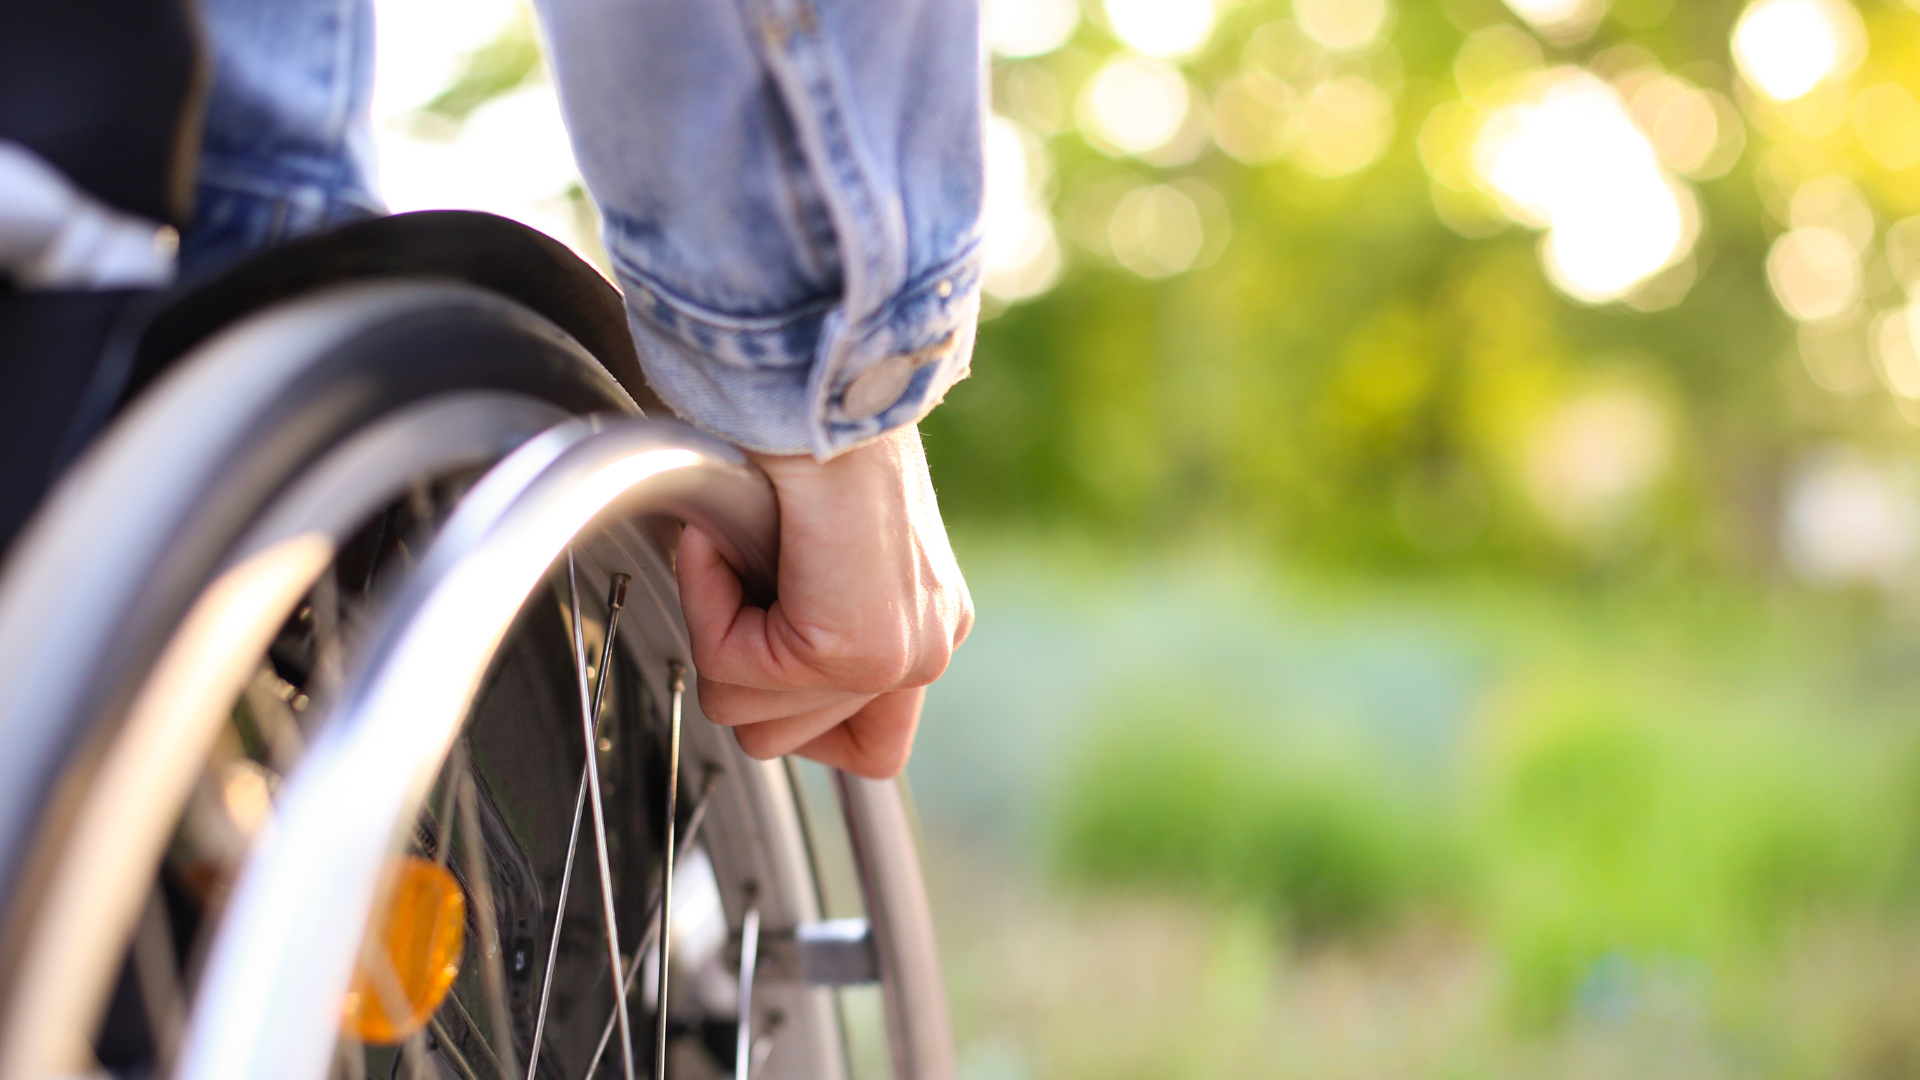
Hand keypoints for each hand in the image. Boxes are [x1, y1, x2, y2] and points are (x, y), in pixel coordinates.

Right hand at [676, 425, 972, 778]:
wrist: (813, 375)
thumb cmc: (797, 434)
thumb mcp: (812, 548)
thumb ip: (800, 620)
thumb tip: (736, 673)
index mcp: (925, 627)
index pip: (868, 748)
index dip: (786, 705)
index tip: (760, 630)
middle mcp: (928, 647)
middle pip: (788, 742)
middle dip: (737, 668)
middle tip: (745, 575)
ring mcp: (900, 654)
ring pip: (751, 721)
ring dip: (719, 630)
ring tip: (743, 550)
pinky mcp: (855, 647)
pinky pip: (734, 674)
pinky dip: (709, 603)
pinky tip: (729, 541)